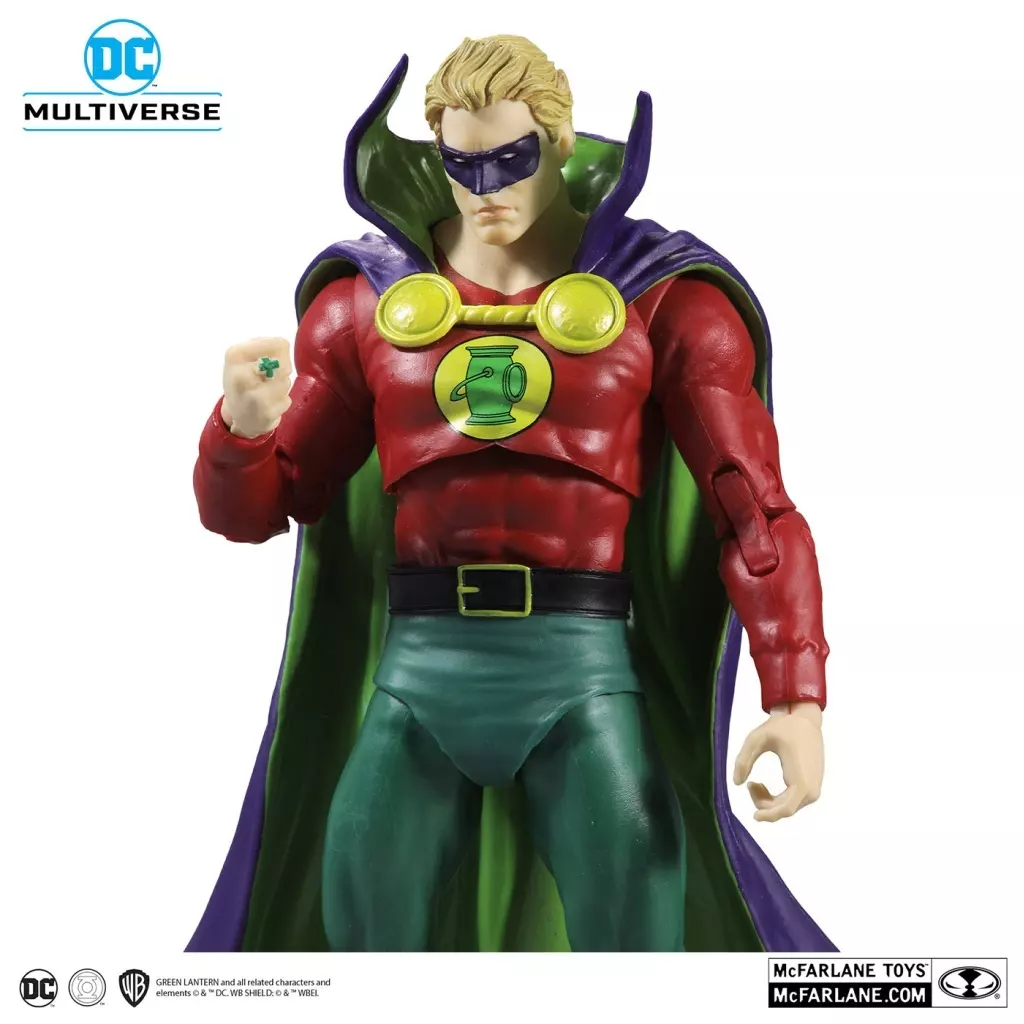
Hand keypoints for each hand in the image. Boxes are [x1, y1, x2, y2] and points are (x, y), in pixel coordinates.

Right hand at [220, 337, 292, 437]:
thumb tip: (282, 346)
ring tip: (266, 391)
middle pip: (285, 366)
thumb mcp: (244, 357)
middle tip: (267, 379)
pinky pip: (286, 400)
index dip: (280, 353)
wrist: (239, 415)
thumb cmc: (243, 381)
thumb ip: (265, 348)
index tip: (268, 362)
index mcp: (234, 354)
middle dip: (281, 372)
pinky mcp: (266, 414)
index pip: (280, 344)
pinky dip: (281, 402)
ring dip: (281, 387)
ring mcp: (254, 397)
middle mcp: (241, 375)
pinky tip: (268, 404)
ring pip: (286, 382)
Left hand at [733, 702, 823, 821]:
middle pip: (783, 810)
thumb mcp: (756, 738)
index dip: (769, 815)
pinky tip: (762, 785)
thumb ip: (744, 759)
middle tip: (749, 784)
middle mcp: (811, 789)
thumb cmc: (782, 727)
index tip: (754, 816)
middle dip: (762, 802)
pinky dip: (775, 798)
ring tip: (754, 783)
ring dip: (768, 800)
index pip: (785, 809)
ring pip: (787, 807)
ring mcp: (813, 789)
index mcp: (802, 780)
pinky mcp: (811, 786)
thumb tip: (737, 783)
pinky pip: (791, 801)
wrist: (805, 720)